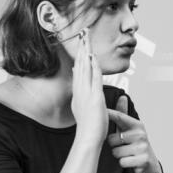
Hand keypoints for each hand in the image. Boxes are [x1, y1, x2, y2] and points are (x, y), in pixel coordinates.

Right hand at [71, 29, 107, 144]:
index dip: (80, 56)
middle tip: (83, 33)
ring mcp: (86, 93)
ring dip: (85, 52)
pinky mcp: (93, 97)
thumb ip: (84, 98)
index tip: (82, 44)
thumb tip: (83, 92)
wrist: (88, 138)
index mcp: (79, 93)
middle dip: (82, 48)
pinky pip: (92, 78)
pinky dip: (92, 66)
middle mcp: (80, 90)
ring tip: (85, 38)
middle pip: (80, 64)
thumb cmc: (90, 128)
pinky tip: (92, 56)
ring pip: (84, 68)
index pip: (79, 70)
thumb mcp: (84, 109)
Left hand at [107, 98, 161, 172]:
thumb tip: (122, 96)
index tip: (100, 111)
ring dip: (118, 155)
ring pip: (116, 152)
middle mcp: (141, 135)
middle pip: (112, 139)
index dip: (109, 114)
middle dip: (113, 145)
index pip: (120, 117)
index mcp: (137, 125)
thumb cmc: (135, 144)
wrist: (149, 163)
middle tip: (122, 146)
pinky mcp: (143, 160)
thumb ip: (123, 114)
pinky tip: (130, 161)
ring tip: (127, 154)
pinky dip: (124, 163)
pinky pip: (122, 162)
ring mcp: (143, 147)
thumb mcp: (130, 129)